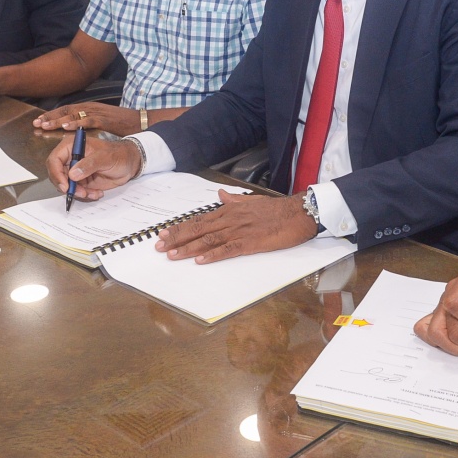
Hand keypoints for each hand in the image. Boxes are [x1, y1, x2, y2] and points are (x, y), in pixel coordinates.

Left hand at [33, 102, 141, 135]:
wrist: (141, 121)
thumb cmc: (123, 124)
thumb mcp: (102, 122)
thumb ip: (89, 125)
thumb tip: (76, 132)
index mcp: (89, 108)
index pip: (67, 110)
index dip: (52, 115)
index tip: (39, 120)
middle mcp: (91, 107)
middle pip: (66, 110)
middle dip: (50, 116)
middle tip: (36, 123)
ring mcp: (98, 112)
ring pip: (74, 114)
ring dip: (58, 119)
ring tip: (46, 125)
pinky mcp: (105, 119)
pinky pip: (88, 120)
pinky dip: (76, 124)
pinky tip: (66, 127)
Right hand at [46, 134, 141, 199]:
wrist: (130, 163)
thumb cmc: (118, 154)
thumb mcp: (105, 157)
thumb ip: (89, 164)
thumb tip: (72, 174)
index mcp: (71, 146)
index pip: (54, 160)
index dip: (56, 174)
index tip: (65, 186)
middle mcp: (70, 158)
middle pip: (57, 175)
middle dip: (67, 186)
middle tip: (80, 192)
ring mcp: (75, 170)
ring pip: (66, 186)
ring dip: (78, 192)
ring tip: (92, 193)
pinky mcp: (82, 181)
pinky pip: (77, 191)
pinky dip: (86, 195)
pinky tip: (97, 193)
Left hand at [155, 191, 317, 263]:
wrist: (298, 213)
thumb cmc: (277, 209)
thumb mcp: (252, 201)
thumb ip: (234, 200)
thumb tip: (220, 196)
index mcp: (230, 211)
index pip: (199, 220)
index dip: (180, 228)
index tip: (164, 234)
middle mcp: (231, 220)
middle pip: (199, 229)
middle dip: (178, 238)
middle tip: (160, 247)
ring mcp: (240, 231)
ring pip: (209, 240)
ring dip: (190, 248)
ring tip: (173, 255)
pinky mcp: (252, 243)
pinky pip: (229, 250)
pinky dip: (213, 255)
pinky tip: (201, 261)